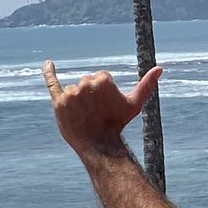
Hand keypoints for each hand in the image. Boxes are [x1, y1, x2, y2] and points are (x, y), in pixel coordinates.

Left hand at [42, 59, 161, 161]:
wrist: (99, 144)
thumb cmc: (117, 123)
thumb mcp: (134, 104)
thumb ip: (146, 84)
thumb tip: (160, 68)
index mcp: (101, 79)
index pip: (99, 79)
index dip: (103, 94)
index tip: (105, 107)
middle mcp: (84, 83)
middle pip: (86, 83)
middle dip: (90, 96)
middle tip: (95, 113)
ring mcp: (70, 93)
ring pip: (73, 90)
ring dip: (77, 101)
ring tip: (84, 116)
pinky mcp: (58, 102)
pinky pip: (52, 82)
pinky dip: (49, 73)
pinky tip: (48, 64)